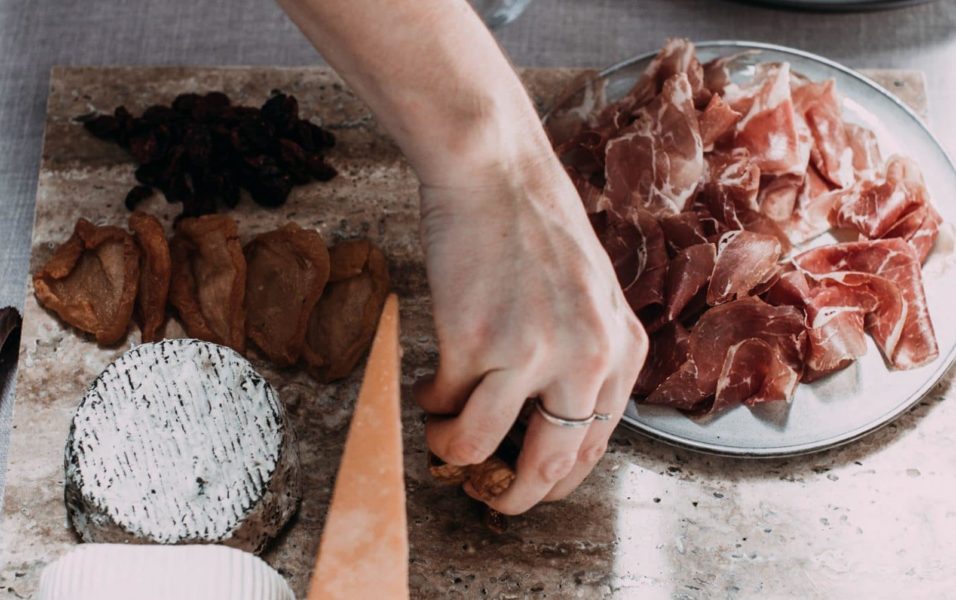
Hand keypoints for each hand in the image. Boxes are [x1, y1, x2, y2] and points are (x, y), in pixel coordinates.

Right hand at [415, 153, 647, 514]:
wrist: (495, 172)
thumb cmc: (536, 226)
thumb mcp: (591, 297)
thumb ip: (586, 358)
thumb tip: (547, 426)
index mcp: (622, 351)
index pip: (594, 448)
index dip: (552, 479)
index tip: (524, 482)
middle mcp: (586, 359)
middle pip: (548, 468)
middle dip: (509, 496)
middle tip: (484, 494)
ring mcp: (529, 352)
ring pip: (478, 446)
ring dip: (452, 449)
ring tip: (440, 429)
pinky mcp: (473, 341)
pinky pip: (442, 404)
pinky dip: (429, 403)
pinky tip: (429, 383)